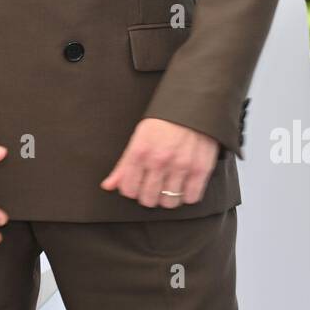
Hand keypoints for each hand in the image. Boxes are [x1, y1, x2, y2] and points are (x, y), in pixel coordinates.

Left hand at [99, 118, 219, 208]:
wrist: (192, 106)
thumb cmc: (163, 123)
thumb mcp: (138, 139)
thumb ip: (123, 165)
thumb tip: (109, 185)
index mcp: (140, 152)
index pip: (128, 190)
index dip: (132, 190)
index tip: (138, 185)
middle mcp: (159, 161)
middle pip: (148, 200)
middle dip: (149, 196)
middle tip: (154, 187)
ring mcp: (180, 166)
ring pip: (169, 203)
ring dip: (168, 198)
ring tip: (170, 186)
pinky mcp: (200, 169)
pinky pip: (191, 198)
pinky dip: (187, 195)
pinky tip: (185, 185)